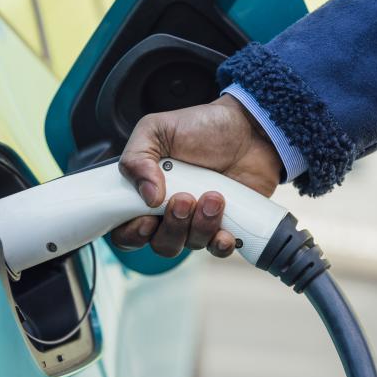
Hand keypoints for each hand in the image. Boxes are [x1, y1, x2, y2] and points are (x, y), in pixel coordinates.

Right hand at [111, 94, 282, 257]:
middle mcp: (170, 213)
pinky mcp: (226, 226)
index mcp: (146, 194)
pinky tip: (226, 228)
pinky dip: (221, 243)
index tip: (147, 221)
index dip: (133, 235)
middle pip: (161, 244)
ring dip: (201, 225)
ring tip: (214, 195)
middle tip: (185, 199)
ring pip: (191, 245)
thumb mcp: (156, 129)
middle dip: (173, 227)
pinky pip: (218, 249)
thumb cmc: (201, 127)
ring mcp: (198, 222)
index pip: (127, 230)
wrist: (249, 128)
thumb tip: (147, 197)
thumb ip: (137, 158)